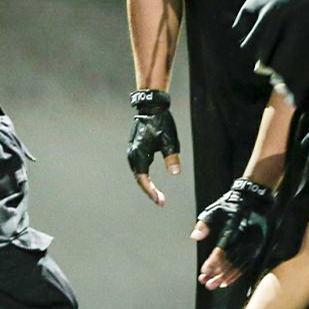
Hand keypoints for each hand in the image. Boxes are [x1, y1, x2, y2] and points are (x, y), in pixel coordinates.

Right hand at [127, 90, 180, 205]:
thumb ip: (171, 158)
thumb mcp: (169, 141)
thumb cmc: (160, 123)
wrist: (151, 108)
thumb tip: (175, 173)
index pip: (143, 180)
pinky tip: (151, 182)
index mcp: (139, 154)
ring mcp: (133, 152)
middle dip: (150, 191)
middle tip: (161, 201)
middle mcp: (133, 155)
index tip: (160, 201)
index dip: (151, 192)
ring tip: (157, 195)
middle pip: (139, 179)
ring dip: (146, 185)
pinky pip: (139, 167)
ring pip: (138, 174)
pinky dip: (145, 177)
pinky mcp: (136, 149)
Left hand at [190, 178, 273, 287]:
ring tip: (215, 285)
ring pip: (239, 264)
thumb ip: (204, 223)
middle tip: (207, 283)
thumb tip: (195, 237)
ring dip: (226, 276)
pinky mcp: (257, 246)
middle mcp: (246, 236)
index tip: (204, 271)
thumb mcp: (215, 209)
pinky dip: (237, 273)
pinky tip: (227, 281)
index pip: (223, 248)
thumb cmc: (231, 205)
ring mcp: (253, 242)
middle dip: (219, 273)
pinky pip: (246, 263)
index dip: (214, 261)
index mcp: (234, 227)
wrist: (254, 199)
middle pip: (231, 259)